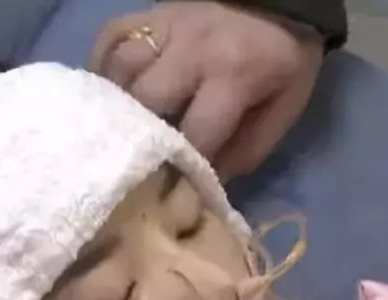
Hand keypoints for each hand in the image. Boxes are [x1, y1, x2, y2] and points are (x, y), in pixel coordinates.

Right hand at [90, 1, 323, 179]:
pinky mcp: (147, 14)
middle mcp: (192, 49)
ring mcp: (165, 26)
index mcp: (233, 74)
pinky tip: (110, 94)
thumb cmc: (282, 61)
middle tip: (139, 161)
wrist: (277, 0)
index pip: (194, 134)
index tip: (169, 191)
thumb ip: (247, 149)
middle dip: (141, 138)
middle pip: (145, 101)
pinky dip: (103, 70)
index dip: (180, 168)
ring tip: (121, 130)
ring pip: (120, 70)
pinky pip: (109, 41)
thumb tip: (203, 184)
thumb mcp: (284, 107)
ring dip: (118, 105)